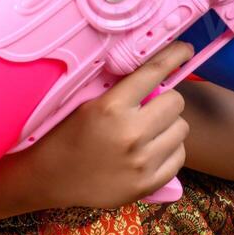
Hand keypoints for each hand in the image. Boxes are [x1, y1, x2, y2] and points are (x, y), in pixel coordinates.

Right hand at [26, 41, 192, 210]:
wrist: (48, 178)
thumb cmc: (65, 134)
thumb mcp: (88, 103)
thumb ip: (122, 90)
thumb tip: (157, 72)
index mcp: (112, 107)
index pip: (154, 72)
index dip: (174, 55)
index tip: (185, 50)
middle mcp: (130, 134)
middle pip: (175, 101)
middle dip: (165, 99)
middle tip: (150, 105)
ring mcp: (141, 162)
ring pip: (181, 128)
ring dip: (168, 125)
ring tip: (149, 130)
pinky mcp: (147, 185)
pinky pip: (179, 157)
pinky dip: (170, 150)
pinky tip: (151, 150)